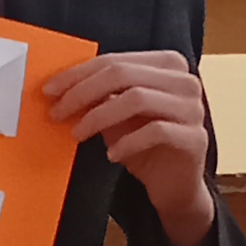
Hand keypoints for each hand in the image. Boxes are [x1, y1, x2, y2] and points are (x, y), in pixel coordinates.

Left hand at [44, 49, 215, 245]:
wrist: (175, 185)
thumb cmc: (145, 145)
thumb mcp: (117, 116)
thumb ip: (99, 97)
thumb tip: (59, 88)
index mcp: (167, 65)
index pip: (115, 60)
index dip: (78, 74)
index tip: (50, 91)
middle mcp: (185, 80)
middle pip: (124, 74)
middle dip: (83, 92)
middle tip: (58, 112)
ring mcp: (194, 108)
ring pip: (137, 98)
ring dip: (99, 116)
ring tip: (79, 133)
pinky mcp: (195, 137)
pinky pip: (155, 131)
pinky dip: (127, 142)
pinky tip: (111, 154)